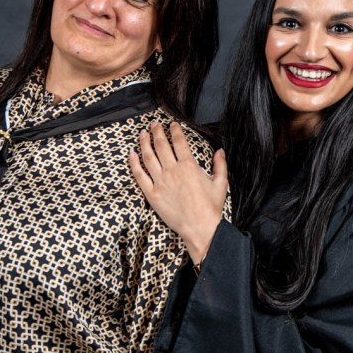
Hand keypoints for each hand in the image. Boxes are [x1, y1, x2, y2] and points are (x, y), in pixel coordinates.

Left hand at [129, 121, 227, 263]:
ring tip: (142, 134)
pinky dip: (134, 165)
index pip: (179, 142)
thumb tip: (220, 151)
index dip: (175, 131)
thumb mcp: (221, 183)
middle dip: (157, 132)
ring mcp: (161, 183)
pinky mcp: (152, 195)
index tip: (172, 124)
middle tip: (154, 124)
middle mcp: (173, 171)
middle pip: (161, 145)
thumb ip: (220, 165)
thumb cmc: (211, 207)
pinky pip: (140, 176)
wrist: (200, 228)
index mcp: (189, 166)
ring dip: (144, 144)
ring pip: (148, 158)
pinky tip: (132, 155)